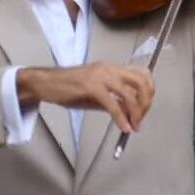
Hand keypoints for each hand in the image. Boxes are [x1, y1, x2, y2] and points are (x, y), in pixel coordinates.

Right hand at [17, 63, 155, 133]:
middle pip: (141, 81)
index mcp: (112, 67)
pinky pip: (113, 104)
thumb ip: (114, 100)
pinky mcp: (91, 87)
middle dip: (146, 102)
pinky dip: (121, 118)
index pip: (142, 74)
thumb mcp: (96, 93)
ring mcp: (100, 76)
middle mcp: (109, 68)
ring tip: (134, 125)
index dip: (149, 92)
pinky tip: (123, 127)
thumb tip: (130, 113)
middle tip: (141, 118)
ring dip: (136, 112)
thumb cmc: (68, 87)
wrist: (46, 83)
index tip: (145, 109)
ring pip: (130, 93)